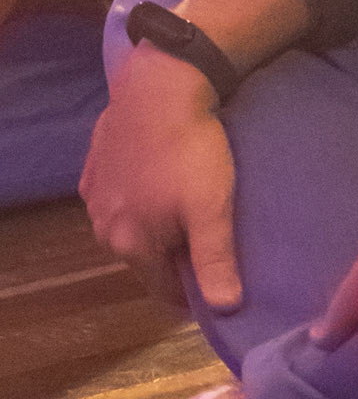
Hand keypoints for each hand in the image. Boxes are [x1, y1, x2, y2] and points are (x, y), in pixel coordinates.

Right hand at [80, 53, 240, 310]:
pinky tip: (158, 179)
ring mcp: (93, 196)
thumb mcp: (212, 208)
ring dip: (152, 225)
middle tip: (205, 237)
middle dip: (172, 255)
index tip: (216, 281)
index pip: (163, 289)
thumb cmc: (191, 151)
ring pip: (128, 227)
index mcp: (131, 245)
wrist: (161, 88)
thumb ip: (216, 261)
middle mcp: (102, 228)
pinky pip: (118, 197)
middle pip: (144, 257)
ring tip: (184, 207)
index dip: (192, 290)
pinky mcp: (92, 165)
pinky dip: (136, 197)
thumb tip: (224, 309)